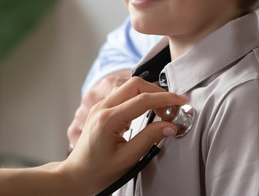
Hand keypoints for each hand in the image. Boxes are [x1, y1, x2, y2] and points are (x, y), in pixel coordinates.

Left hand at [58, 77, 186, 194]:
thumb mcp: (127, 158)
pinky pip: (123, 95)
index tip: (181, 102)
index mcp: (108, 119)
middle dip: (157, 91)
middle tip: (173, 106)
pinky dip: (140, 98)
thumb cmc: (98, 171)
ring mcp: (100, 106)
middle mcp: (102, 107)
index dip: (165, 99)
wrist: (76, 175)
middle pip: (135, 84)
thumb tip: (170, 126)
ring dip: (149, 93)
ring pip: (129, 87)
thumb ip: (149, 139)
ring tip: (164, 109)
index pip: (142, 100)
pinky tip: (149, 110)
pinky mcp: (102, 109)